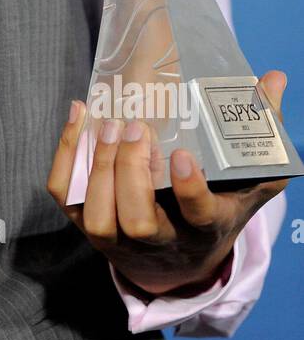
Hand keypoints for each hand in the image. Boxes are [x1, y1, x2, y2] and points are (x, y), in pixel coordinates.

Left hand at [47, 71, 289, 296]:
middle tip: (136, 127)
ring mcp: (119, 237)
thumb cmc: (220, 205)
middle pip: (138, 219)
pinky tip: (80, 117)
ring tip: (108, 125)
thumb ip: (264, 131)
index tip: (182, 155)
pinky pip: (67, 196)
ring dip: (99, 168)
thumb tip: (275, 78)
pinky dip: (66, 157)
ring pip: (99, 217)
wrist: (180, 262)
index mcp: (205, 227)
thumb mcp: (252, 178)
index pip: (196, 217)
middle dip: (132, 172)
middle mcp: (160, 239)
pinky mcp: (87, 225)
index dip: (187, 189)